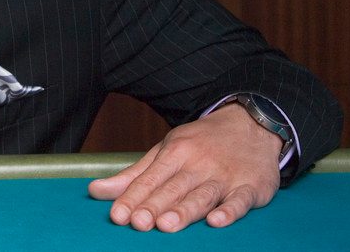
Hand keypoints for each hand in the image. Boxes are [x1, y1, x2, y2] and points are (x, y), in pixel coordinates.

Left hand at [87, 103, 281, 231]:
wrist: (252, 124)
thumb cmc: (202, 143)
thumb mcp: (166, 150)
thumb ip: (134, 175)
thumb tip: (96, 191)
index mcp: (176, 152)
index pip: (150, 179)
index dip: (133, 198)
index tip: (118, 216)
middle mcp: (199, 164)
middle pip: (173, 189)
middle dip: (154, 206)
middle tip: (138, 223)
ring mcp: (225, 176)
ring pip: (202, 196)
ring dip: (184, 211)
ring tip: (166, 224)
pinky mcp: (250, 187)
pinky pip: (239, 201)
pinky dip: (229, 211)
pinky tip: (216, 221)